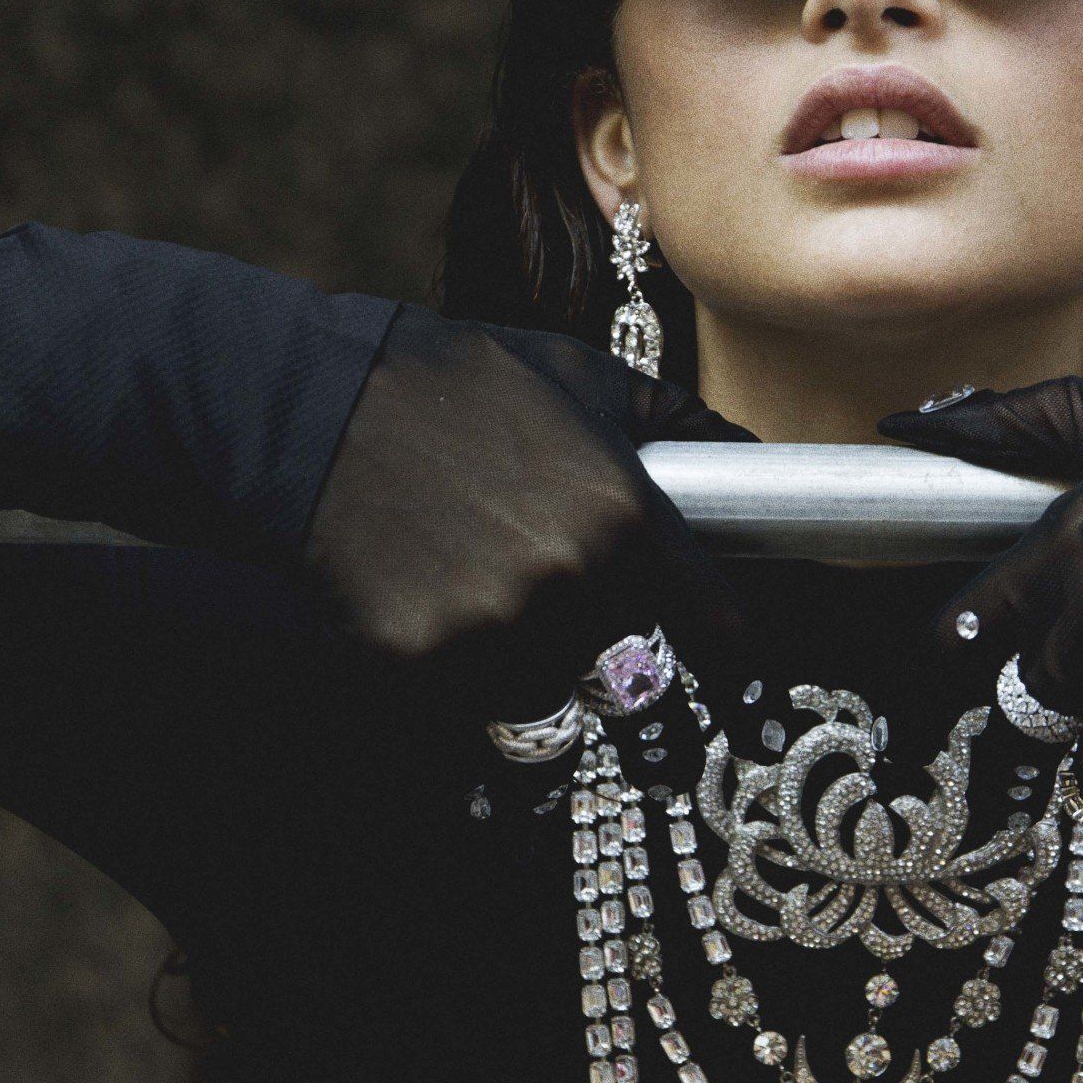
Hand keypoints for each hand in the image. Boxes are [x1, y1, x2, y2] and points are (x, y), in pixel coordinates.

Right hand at [302, 308, 746, 723]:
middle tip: (546, 567)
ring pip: (554, 692)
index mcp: (626, 518)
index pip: (719, 632)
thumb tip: (765, 464)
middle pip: (632, 663)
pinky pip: (475, 701)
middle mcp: (570, 583)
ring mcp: (494, 632)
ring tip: (487, 581)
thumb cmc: (463, 386)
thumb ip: (688, 428)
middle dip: (602, 627)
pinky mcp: (424, 665)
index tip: (706, 638)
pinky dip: (463, 668)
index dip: (713, 634)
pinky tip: (434, 598)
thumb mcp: (590, 380)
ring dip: (534, 657)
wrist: (318, 406)